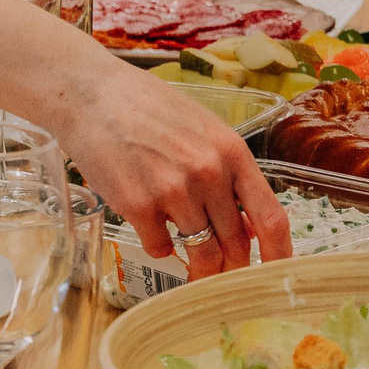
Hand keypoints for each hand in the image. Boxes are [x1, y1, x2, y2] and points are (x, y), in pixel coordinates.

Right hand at [50, 60, 290, 279]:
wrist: (88, 92)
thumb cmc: (144, 106)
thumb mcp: (199, 128)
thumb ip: (225, 171)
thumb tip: (244, 225)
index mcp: (231, 152)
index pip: (271, 217)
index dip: (279, 256)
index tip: (277, 276)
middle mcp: (208, 173)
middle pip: (235, 245)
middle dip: (231, 267)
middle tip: (221, 273)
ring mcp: (172, 191)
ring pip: (201, 254)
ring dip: (195, 264)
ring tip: (184, 256)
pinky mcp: (137, 205)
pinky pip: (159, 247)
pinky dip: (157, 244)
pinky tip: (147, 223)